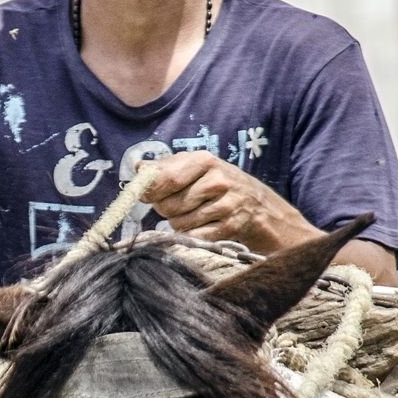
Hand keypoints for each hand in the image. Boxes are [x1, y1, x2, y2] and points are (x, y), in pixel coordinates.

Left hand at [140, 152, 318, 253]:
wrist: (260, 206)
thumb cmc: (219, 184)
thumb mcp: (197, 168)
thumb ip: (166, 167)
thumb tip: (138, 168)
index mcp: (205, 160)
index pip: (165, 178)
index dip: (149, 191)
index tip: (145, 196)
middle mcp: (217, 180)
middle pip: (168, 205)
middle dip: (165, 210)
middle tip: (177, 206)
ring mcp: (226, 204)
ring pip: (179, 223)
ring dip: (179, 223)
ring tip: (193, 215)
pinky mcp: (231, 226)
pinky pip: (194, 236)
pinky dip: (192, 235)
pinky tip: (202, 227)